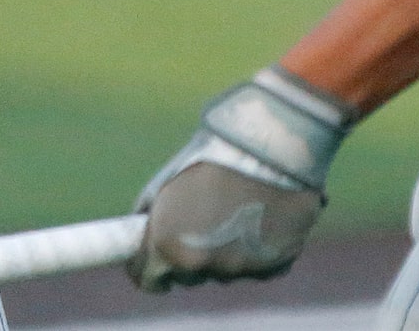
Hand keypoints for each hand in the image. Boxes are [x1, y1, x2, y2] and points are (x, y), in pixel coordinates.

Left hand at [129, 67, 356, 292]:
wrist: (274, 140)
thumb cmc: (218, 149)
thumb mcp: (173, 175)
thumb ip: (156, 210)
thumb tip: (143, 226)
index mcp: (168, 243)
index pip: (147, 278)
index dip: (148, 265)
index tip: (153, 254)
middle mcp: (202, 265)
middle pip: (188, 275)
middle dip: (190, 254)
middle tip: (202, 217)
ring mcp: (240, 269)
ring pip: (225, 269)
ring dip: (225, 249)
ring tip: (237, 206)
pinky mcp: (275, 266)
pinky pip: (259, 265)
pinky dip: (257, 249)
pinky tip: (263, 216)